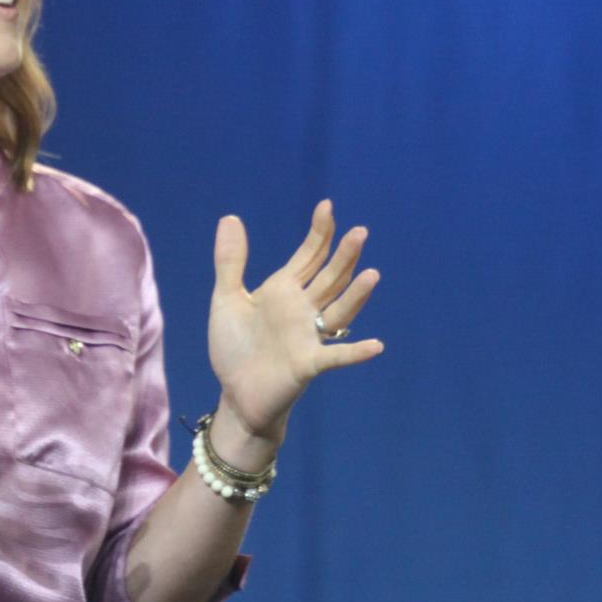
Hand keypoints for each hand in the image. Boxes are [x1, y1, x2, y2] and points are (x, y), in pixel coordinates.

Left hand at [209, 200, 381, 436]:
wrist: (235, 394)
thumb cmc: (234, 347)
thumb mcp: (226, 300)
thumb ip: (230, 262)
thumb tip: (231, 218)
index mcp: (283, 291)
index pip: (308, 257)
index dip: (318, 234)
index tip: (327, 206)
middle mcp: (302, 310)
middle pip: (329, 278)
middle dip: (344, 256)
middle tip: (361, 232)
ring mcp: (308, 336)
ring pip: (338, 311)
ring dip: (355, 296)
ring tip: (372, 275)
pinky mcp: (307, 364)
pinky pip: (335, 356)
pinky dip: (355, 352)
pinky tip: (375, 346)